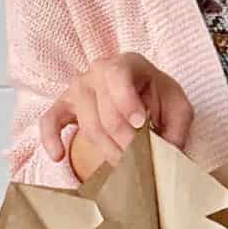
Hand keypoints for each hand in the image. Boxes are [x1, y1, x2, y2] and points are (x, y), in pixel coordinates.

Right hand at [39, 52, 192, 173]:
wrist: (137, 92)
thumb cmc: (157, 98)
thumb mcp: (178, 107)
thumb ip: (177, 127)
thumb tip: (167, 154)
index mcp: (127, 63)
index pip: (118, 76)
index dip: (127, 103)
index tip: (142, 125)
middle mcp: (98, 70)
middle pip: (106, 112)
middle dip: (125, 142)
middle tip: (141, 159)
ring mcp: (78, 86)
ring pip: (88, 125)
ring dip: (107, 151)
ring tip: (125, 165)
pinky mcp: (63, 104)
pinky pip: (49, 121)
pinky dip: (51, 139)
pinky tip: (58, 156)